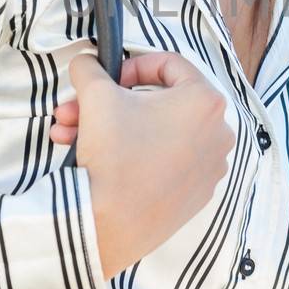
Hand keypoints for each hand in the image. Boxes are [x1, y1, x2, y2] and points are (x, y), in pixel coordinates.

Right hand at [51, 49, 235, 280]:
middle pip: (157, 103)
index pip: (169, 64)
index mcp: (206, 100)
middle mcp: (218, 132)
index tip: (108, 81)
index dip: (132, 66)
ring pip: (155, 133)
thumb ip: (90, 68)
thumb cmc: (112, 154)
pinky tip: (97, 160)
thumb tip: (87, 63)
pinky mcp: (196, 194)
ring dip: (111, 129)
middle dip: (109, 103)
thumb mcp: (95, 95)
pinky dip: (133, 155)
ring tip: (69, 135)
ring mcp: (210, 167)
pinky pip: (165, 162)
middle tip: (76, 110)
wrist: (108, 224)